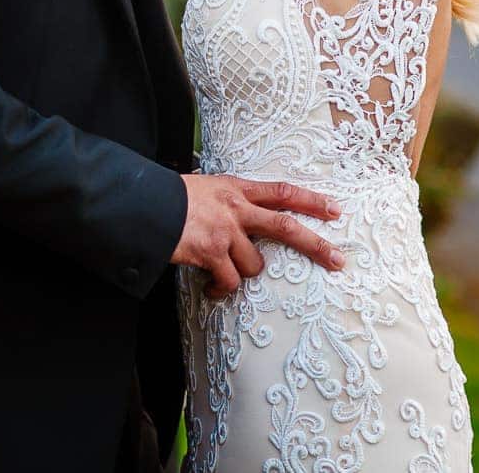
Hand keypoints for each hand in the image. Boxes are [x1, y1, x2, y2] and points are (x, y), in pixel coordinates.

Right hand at [171, 174, 345, 295]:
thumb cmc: (167, 197)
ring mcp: (225, 231)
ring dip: (243, 274)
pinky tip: (210, 288)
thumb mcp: (202, 188)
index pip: (281, 191)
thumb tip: (238, 217)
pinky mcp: (211, 253)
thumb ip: (225, 201)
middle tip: (338, 260)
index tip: (334, 209)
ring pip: (254, 265)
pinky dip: (221, 289)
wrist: (140, 204)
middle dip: (316, 244)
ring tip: (224, 274)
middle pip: (286, 227)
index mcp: (234, 188)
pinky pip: (229, 281)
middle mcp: (235, 208)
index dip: (310, 200)